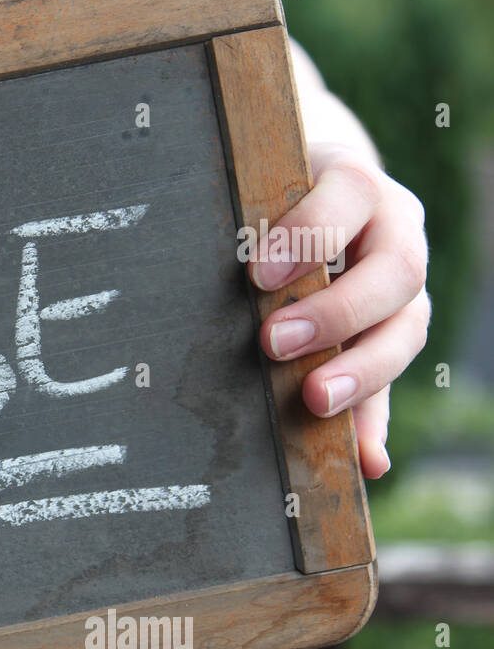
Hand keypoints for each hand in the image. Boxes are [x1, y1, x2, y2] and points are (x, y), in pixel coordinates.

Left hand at [251, 141, 429, 479]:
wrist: (312, 195)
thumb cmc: (273, 205)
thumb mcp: (265, 209)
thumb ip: (263, 243)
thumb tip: (241, 271)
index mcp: (357, 188)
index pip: (348, 197)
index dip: (309, 233)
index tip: (257, 273)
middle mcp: (395, 231)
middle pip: (394, 273)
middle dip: (337, 313)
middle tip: (273, 342)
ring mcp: (405, 283)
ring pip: (407, 327)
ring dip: (362, 370)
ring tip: (314, 398)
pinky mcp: (399, 332)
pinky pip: (396, 383)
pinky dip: (376, 425)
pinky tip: (368, 460)